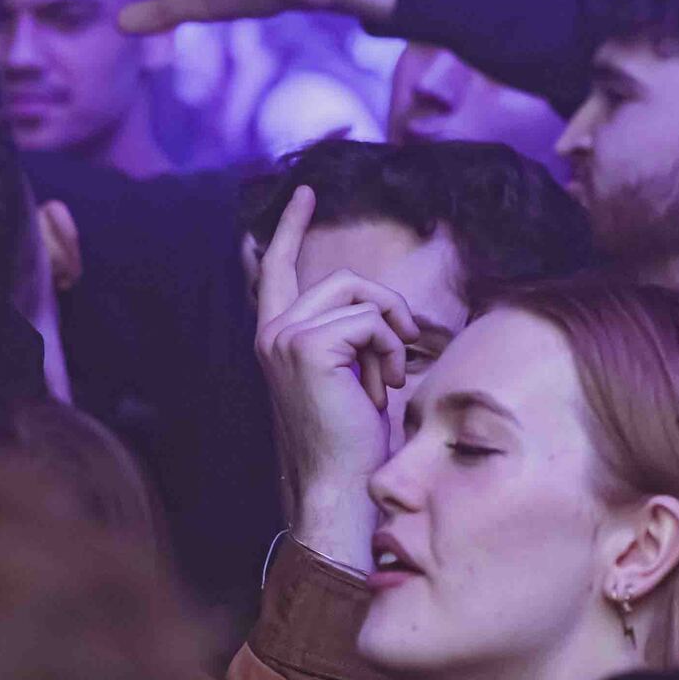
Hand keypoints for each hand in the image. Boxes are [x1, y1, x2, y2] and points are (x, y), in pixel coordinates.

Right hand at [255, 185, 419, 568]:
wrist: (338, 486)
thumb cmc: (352, 442)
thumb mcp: (352, 376)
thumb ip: (352, 336)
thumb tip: (379, 313)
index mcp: (276, 338)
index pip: (276, 270)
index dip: (290, 228)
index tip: (304, 193)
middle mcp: (272, 332)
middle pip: (344, 279)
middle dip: (387, 309)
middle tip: (406, 348)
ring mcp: (285, 337)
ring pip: (360, 295)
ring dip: (391, 334)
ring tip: (390, 378)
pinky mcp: (307, 345)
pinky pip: (371, 320)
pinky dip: (391, 350)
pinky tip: (382, 387)